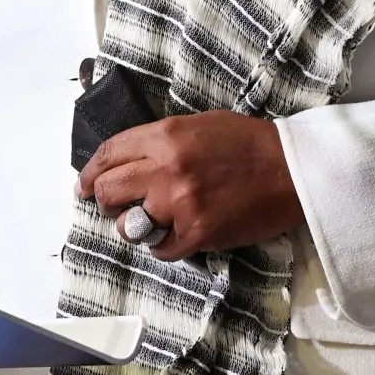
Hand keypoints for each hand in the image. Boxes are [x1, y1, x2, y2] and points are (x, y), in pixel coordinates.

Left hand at [76, 113, 303, 260]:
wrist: (291, 170)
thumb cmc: (248, 143)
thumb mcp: (199, 125)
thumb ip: (161, 141)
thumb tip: (128, 161)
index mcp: (166, 135)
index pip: (109, 154)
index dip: (89, 172)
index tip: (83, 184)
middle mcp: (166, 168)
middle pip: (107, 190)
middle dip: (104, 200)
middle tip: (114, 205)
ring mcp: (179, 203)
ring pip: (128, 225)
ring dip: (135, 226)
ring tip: (152, 221)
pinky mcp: (197, 233)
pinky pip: (160, 249)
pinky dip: (164, 246)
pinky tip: (177, 235)